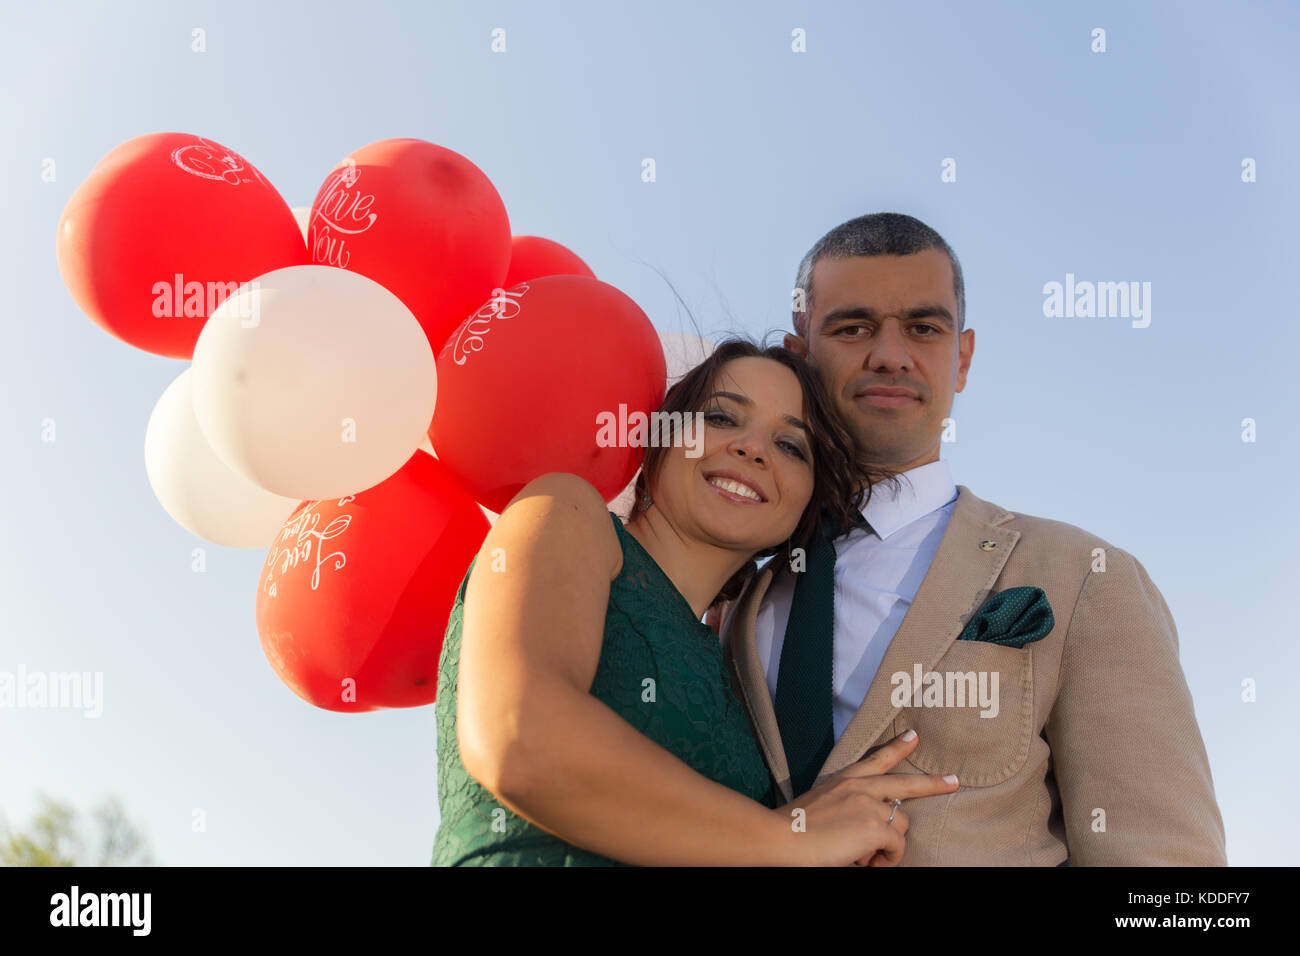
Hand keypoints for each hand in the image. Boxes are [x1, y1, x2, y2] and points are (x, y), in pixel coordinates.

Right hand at [771, 730, 958, 865]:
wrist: (780, 838)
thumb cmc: (792, 829)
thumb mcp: (821, 808)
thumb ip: (846, 809)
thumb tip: (869, 828)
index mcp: (842, 780)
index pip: (875, 759)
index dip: (896, 748)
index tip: (913, 736)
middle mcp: (858, 787)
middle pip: (904, 783)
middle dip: (932, 783)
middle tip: (953, 781)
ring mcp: (868, 804)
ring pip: (900, 826)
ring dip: (890, 847)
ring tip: (867, 861)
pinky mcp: (874, 826)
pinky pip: (896, 846)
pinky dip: (887, 860)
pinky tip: (868, 864)